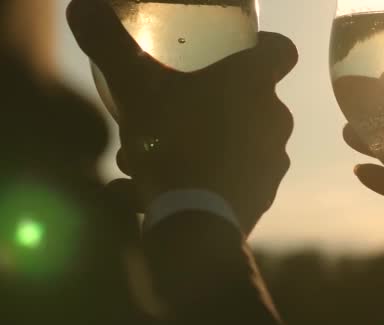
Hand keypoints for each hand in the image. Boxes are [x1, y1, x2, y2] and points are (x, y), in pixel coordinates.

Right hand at [67, 0, 297, 234]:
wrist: (196, 223)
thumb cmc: (171, 144)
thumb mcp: (133, 87)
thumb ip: (109, 44)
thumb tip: (81, 7)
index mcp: (254, 82)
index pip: (281, 48)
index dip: (265, 46)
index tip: (239, 53)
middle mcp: (275, 117)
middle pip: (245, 99)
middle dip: (204, 106)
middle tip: (165, 118)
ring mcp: (274, 158)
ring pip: (233, 141)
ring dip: (195, 146)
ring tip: (149, 162)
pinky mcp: (265, 194)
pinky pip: (231, 178)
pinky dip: (201, 180)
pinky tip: (157, 192)